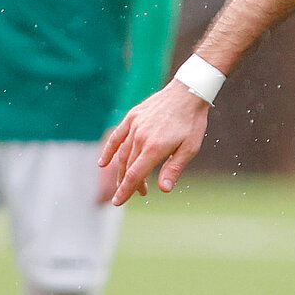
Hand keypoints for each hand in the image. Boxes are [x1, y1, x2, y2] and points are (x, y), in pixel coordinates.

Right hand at [99, 80, 210, 205]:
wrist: (187, 92)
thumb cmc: (191, 122)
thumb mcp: (189, 148)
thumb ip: (173, 168)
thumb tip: (163, 189)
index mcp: (154, 148)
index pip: (134, 175)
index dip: (125, 190)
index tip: (118, 202)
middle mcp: (140, 137)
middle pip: (128, 167)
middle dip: (129, 183)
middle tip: (139, 193)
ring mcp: (134, 126)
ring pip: (122, 154)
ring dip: (122, 171)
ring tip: (126, 182)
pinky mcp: (132, 117)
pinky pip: (117, 136)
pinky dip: (109, 150)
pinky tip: (103, 163)